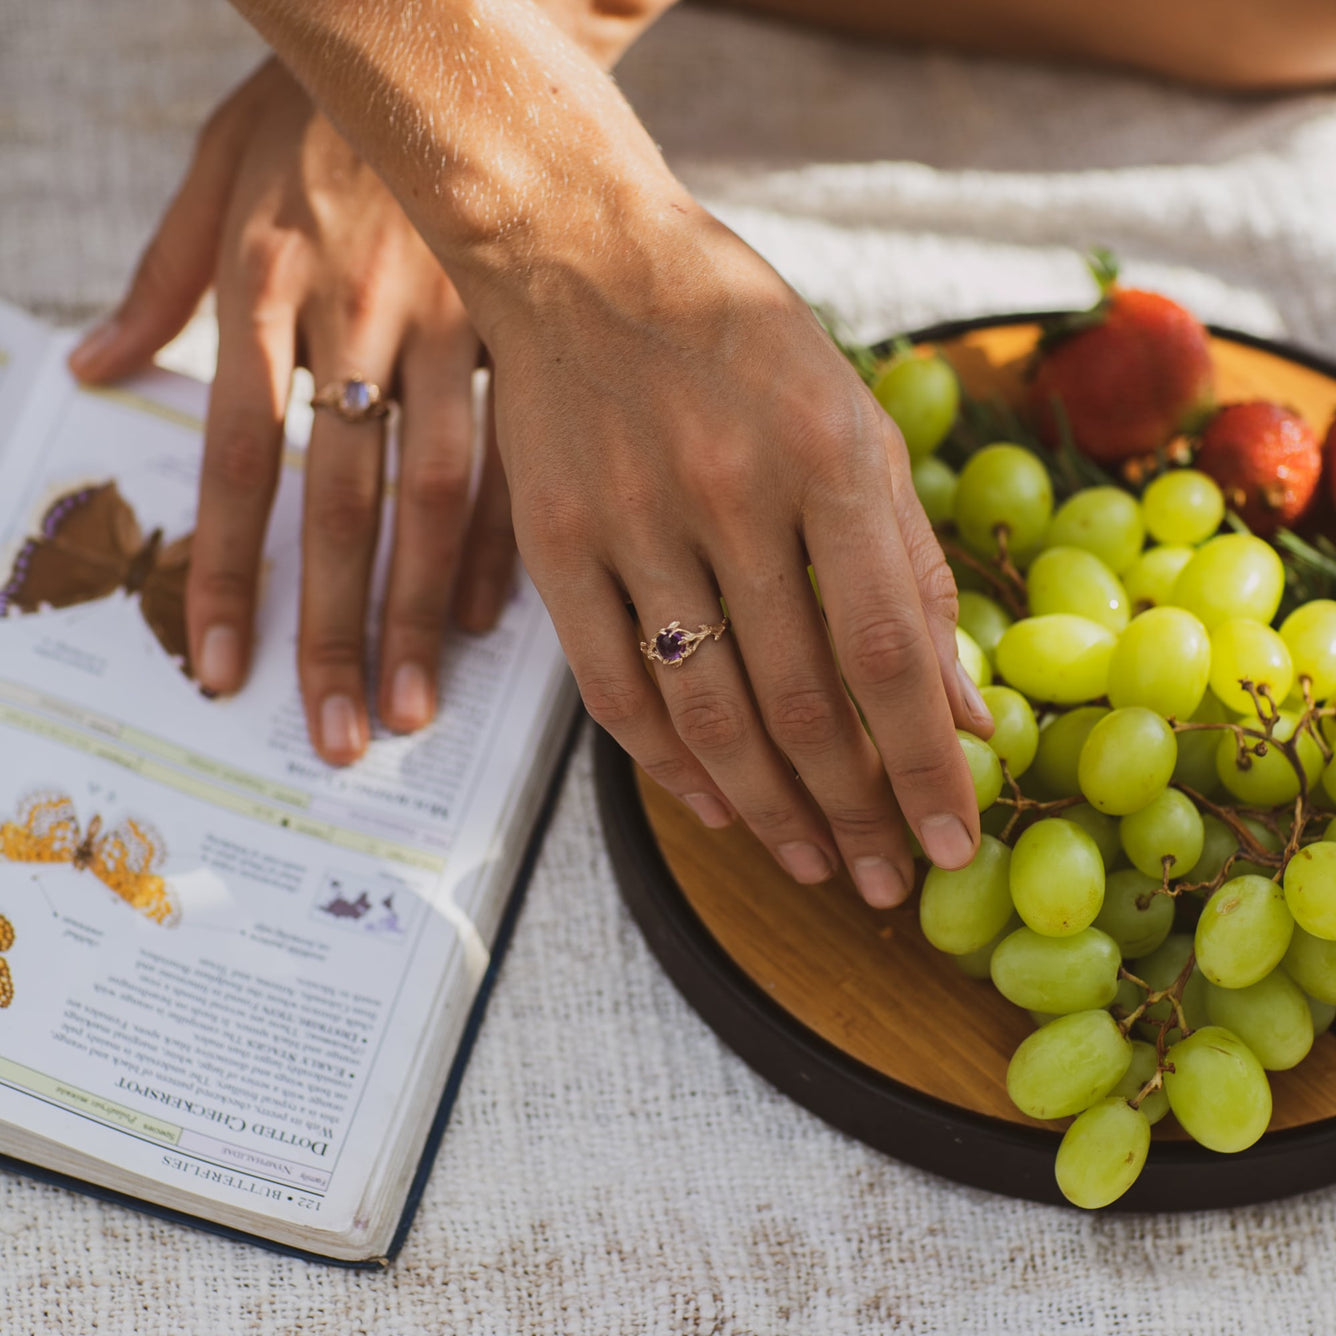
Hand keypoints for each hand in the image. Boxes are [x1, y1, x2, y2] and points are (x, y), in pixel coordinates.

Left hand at [68, 59, 515, 763]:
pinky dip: (503, 536)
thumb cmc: (323, 108)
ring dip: (423, 608)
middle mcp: (358, 316)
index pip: (236, 459)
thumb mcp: (218, 168)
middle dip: (334, 626)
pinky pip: (516, 450)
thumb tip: (93, 369)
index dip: (224, 571)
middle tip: (333, 730)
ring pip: (437, 491)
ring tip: (414, 705)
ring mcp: (450, 327)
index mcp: (272, 281)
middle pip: (340, 500)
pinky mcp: (519, 331)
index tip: (218, 667)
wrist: (458, 32)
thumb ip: (161, 281)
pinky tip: (490, 617)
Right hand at [487, 206, 993, 902]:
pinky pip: (613, 691)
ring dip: (768, 812)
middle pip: (800, 703)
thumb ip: (909, 563)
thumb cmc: (742, 336)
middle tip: (884, 884)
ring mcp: (632, 523)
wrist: (584, 262)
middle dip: (852, 813)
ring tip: (813, 867)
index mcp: (828, 455)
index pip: (889, 652)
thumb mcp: (853, 418)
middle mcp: (730, 494)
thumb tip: (962, 705)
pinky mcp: (555, 547)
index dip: (925, 765)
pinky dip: (668, 767)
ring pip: (706, 715)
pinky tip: (716, 810)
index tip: (953, 842)